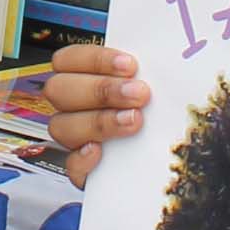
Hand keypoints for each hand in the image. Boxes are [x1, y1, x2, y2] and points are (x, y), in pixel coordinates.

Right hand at [42, 46, 149, 188]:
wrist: (170, 154)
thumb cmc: (156, 107)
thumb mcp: (153, 82)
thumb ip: (148, 70)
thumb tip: (163, 62)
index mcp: (79, 76)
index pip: (67, 60)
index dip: (95, 60)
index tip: (130, 65)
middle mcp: (70, 105)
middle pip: (59, 90)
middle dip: (100, 90)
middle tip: (139, 94)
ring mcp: (73, 137)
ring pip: (61, 126)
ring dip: (98, 121)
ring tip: (134, 121)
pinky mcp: (82, 169)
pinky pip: (71, 165)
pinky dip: (82, 158)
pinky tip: (100, 152)